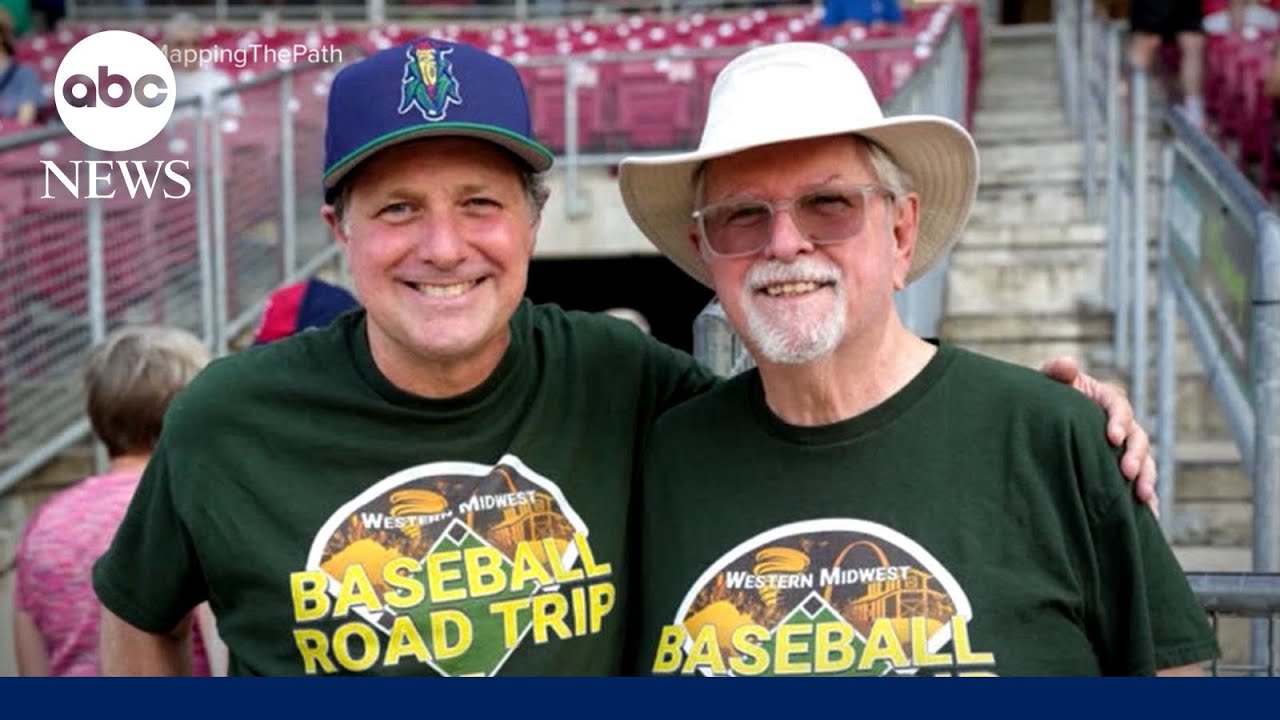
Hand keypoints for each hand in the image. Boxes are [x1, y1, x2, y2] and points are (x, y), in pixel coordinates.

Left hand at [1040, 357, 1158, 516]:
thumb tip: (1067, 364)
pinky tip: (1148, 515)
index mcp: (1105, 399)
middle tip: (1126, 472)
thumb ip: (1056, 373)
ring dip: (1146, 477)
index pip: (1120, 406)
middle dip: (1136, 455)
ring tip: (1143, 496)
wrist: (1039, 423)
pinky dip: (1146, 497)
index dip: (1119, 420)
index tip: (1112, 437)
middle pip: (1138, 437)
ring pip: (1144, 461)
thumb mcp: (1047, 383)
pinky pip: (1137, 483)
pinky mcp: (1119, 469)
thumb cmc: (1045, 400)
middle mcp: (1121, 423)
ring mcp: (1123, 448)